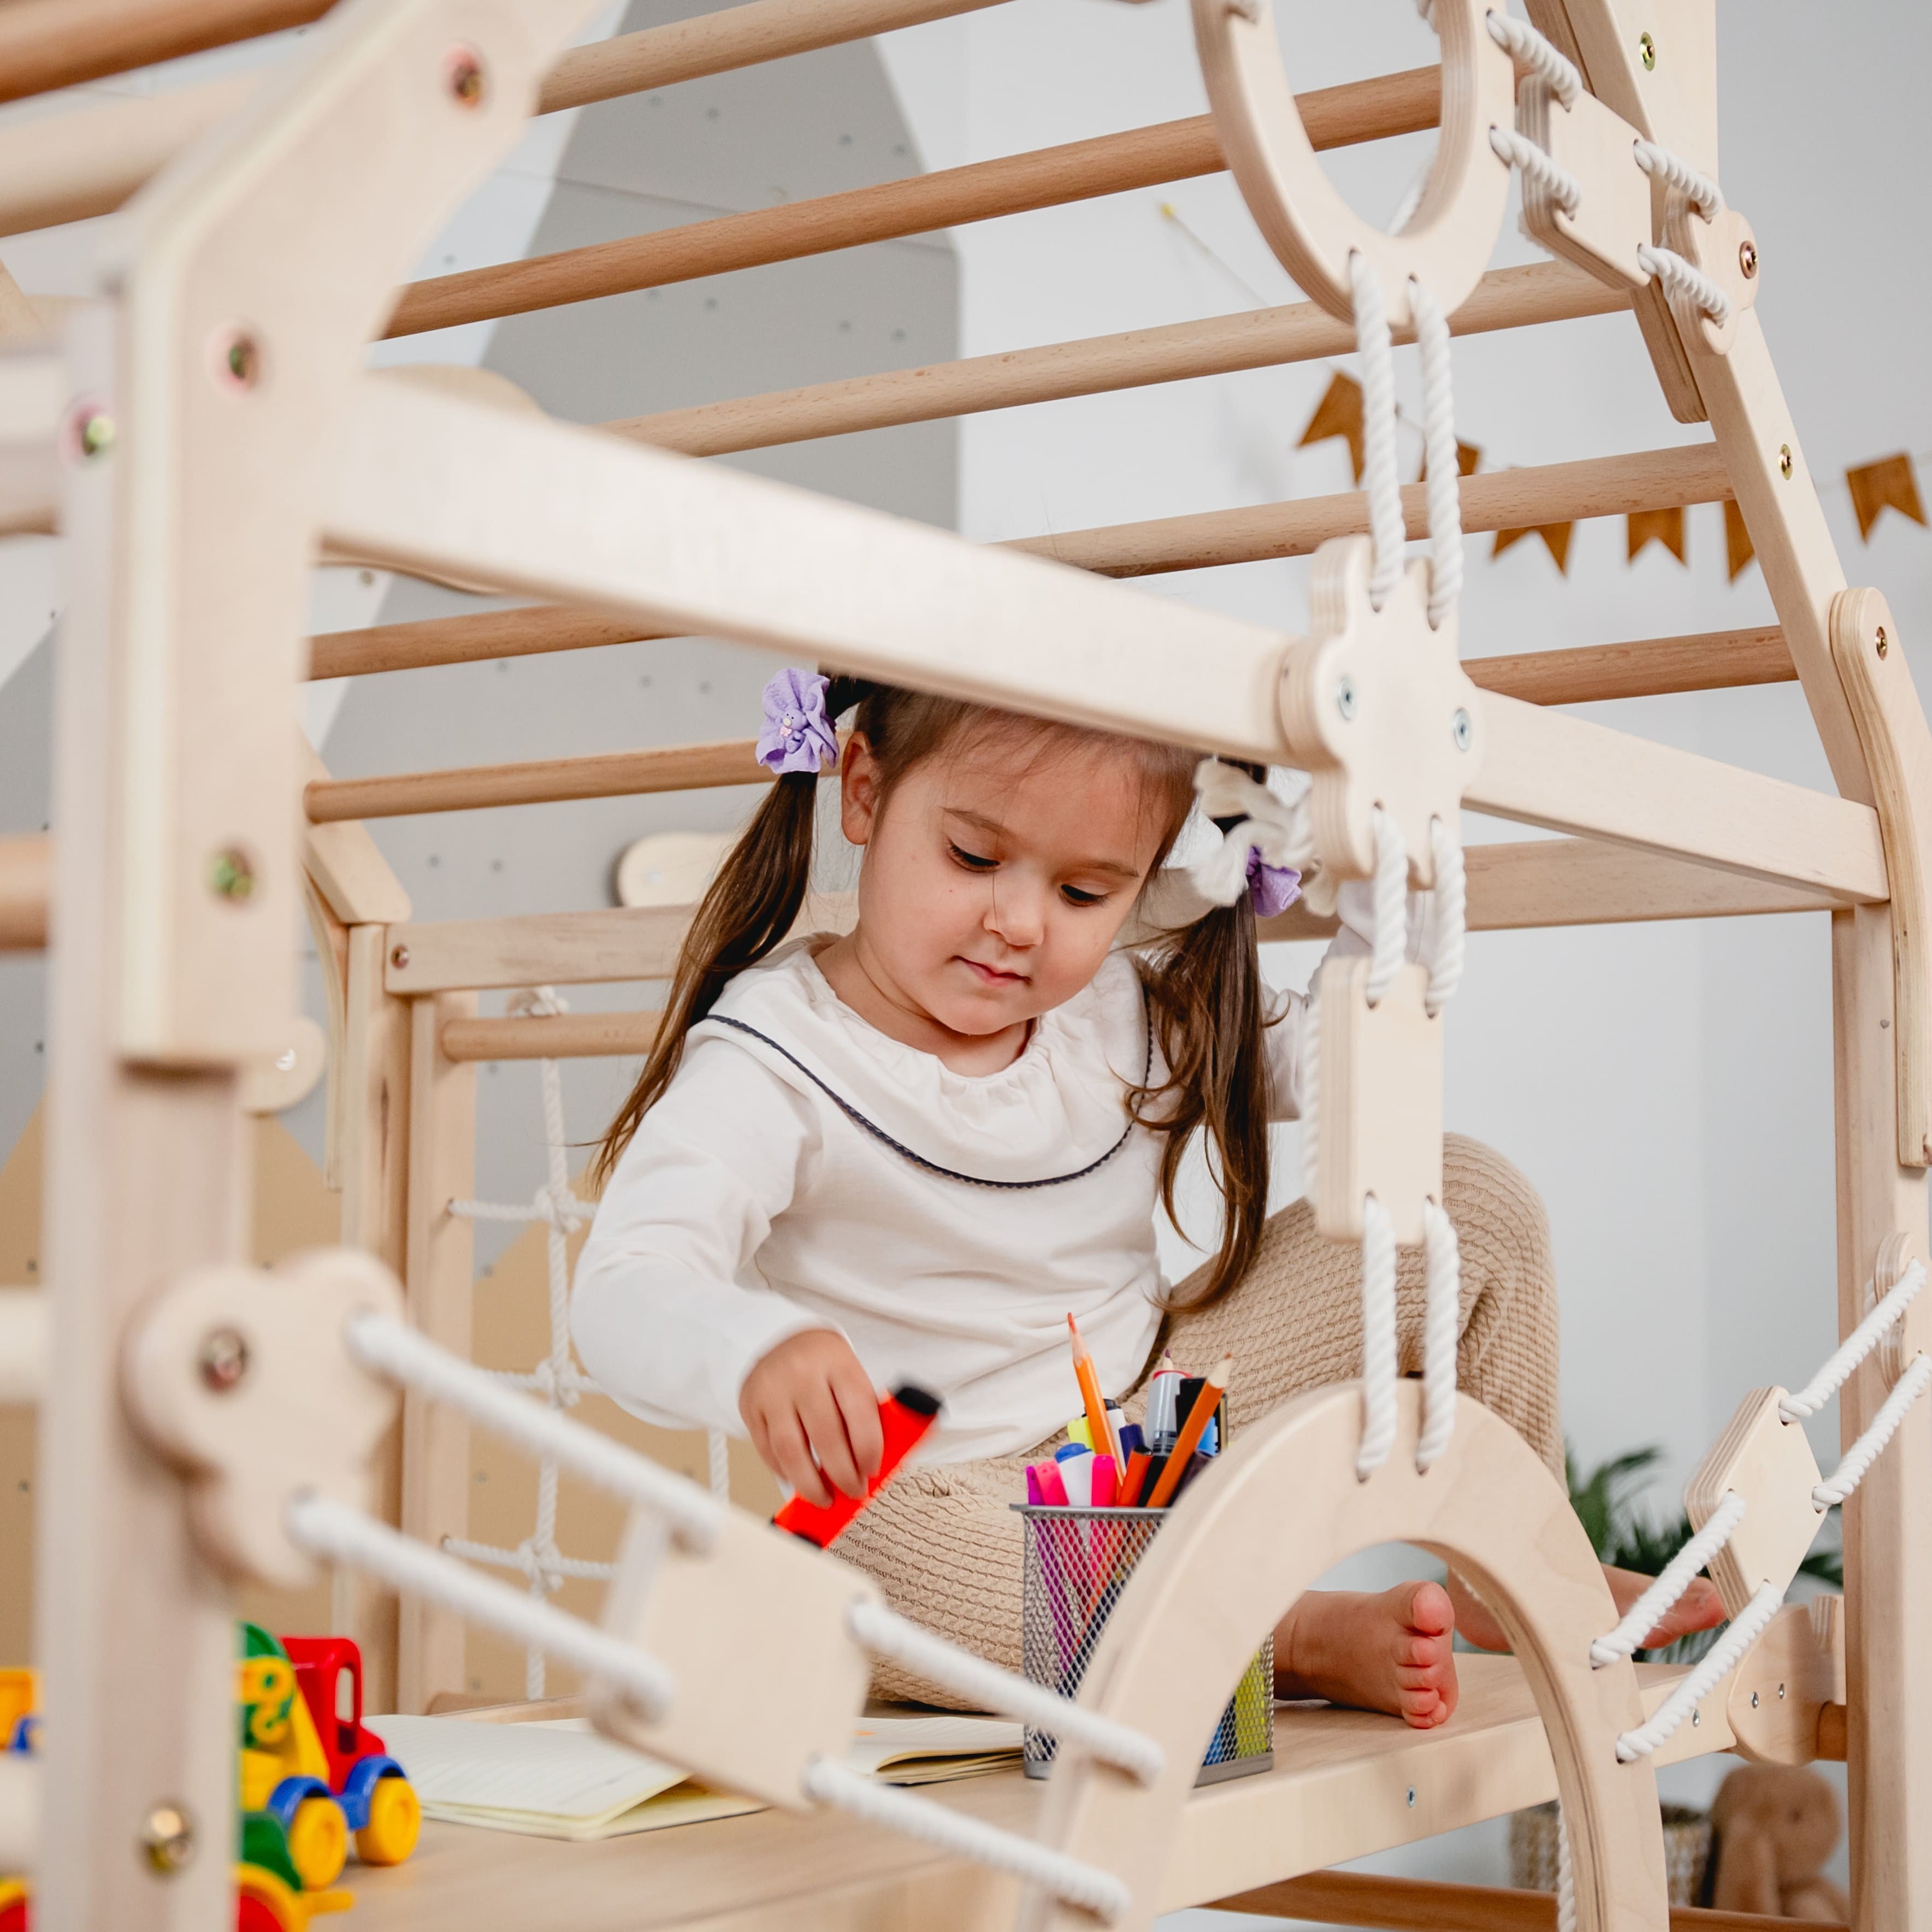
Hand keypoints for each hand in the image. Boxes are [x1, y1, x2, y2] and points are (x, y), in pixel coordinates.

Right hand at [739, 1330, 883, 1508]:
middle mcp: (802, 1374)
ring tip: (825, 1498)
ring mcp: (772, 1390)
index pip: (858, 1412)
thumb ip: (868, 1415)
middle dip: (843, 1474)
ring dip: (810, 1484)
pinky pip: (767, 1450)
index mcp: (838, 1364)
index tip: (872, 1471)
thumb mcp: (853, 1377)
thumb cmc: (826, 1367)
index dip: (868, 1449)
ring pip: (790, 1450)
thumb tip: (878, 1464)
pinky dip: (785, 1473)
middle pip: (825, 1436)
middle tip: (854, 1491)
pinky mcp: (750, 1406)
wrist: (783, 1339)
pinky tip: (799, 1480)